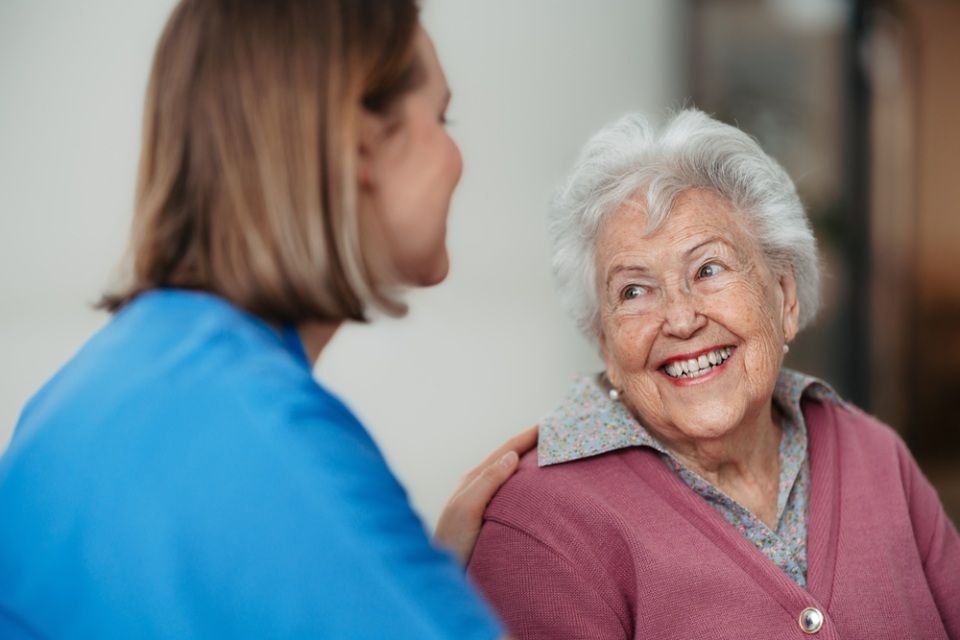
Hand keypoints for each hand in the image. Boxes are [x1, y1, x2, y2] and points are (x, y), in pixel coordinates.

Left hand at [434, 425, 537, 566]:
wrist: (441, 575)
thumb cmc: (452, 544)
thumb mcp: (467, 509)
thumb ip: (487, 482)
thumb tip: (511, 456)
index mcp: (474, 480)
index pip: (506, 450)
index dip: (528, 436)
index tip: (550, 423)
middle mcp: (478, 486)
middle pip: (509, 457)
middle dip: (531, 443)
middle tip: (556, 432)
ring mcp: (483, 501)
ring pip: (510, 473)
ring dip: (529, 460)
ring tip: (550, 453)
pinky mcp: (488, 517)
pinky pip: (511, 491)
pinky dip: (526, 481)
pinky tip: (536, 487)